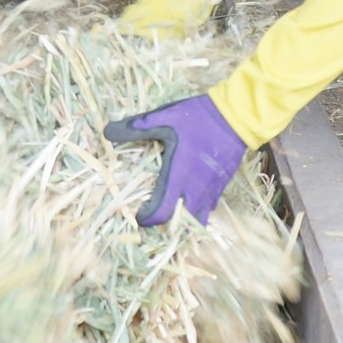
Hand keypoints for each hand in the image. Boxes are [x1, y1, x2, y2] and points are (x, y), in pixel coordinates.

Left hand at [103, 95, 245, 225]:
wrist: (236, 116)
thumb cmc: (197, 118)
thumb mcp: (162, 118)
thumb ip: (134, 128)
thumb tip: (107, 133)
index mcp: (178, 176)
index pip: (162, 213)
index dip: (147, 219)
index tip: (138, 214)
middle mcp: (196, 190)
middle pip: (180, 226)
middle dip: (165, 226)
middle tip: (153, 216)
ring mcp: (211, 191)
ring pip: (197, 220)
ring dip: (182, 221)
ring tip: (169, 211)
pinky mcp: (221, 187)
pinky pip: (207, 208)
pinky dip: (196, 211)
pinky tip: (187, 197)